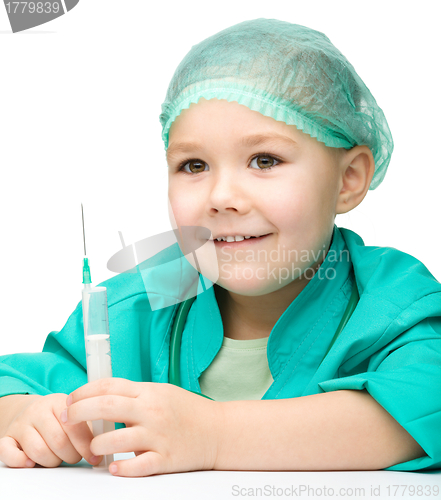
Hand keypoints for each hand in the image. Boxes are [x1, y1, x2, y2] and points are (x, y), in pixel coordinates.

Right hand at [0, 394, 101, 467]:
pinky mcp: (7, 436)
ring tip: (59, 458)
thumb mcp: (74, 414)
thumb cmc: (58, 417)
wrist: (31, 410)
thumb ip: (88, 426)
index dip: (86, 445)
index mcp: (59, 402)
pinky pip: (8, 452)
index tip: (94, 456)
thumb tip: (103, 443)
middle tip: (75, 457)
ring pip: (37, 451)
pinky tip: (31, 463)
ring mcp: (21, 423)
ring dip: (52, 461)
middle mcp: (39, 410)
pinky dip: (20, 461)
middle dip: (71, 456)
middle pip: (58, 441)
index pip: (75, 426)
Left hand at [61, 378, 223, 476]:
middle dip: (79, 412)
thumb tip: (102, 397)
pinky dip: (122, 468)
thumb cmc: (188, 410)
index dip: (84, 391)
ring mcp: (158, 435)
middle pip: (106, 407)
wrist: (218, 431)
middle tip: (66, 418)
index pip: (109, 386)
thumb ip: (135, 394)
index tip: (70, 399)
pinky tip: (113, 468)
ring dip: (96, 444)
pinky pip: (139, 465)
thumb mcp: (161, 393)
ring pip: (116, 439)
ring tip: (90, 448)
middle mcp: (151, 411)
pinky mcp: (165, 458)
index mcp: (149, 392)